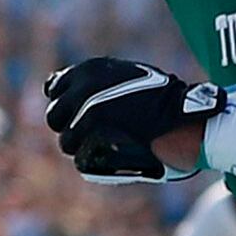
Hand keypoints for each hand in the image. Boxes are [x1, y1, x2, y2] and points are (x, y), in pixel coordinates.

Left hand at [43, 55, 227, 182]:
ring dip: (83, 147)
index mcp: (87, 72)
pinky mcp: (92, 143)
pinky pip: (81, 159)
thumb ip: (95, 81)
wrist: (183, 118)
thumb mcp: (128, 76)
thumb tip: (53, 85)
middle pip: (54, 117)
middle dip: (69, 127)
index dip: (66, 104)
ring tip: (108, 146)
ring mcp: (83, 117)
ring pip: (66, 142)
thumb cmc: (163, 99)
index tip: (80, 114)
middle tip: (93, 135)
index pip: (54, 88)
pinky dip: (96, 162)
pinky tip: (114, 157)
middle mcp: (80, 91)